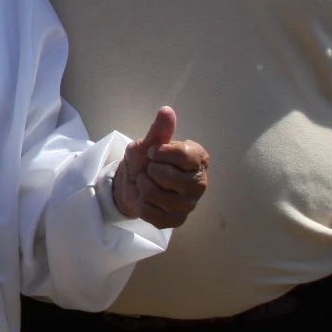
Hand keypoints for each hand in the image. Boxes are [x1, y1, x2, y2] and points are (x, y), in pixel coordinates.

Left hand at [113, 107, 208, 228]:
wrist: (132, 182)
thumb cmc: (146, 159)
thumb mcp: (149, 142)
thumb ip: (160, 130)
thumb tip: (167, 111)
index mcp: (199, 159)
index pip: (184, 155)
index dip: (161, 153)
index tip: (153, 152)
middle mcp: (200, 182)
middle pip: (169, 178)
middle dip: (151, 171)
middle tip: (150, 169)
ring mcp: (190, 204)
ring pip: (159, 196)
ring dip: (144, 186)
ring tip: (146, 182)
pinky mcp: (177, 221)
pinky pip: (153, 214)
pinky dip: (142, 205)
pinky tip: (146, 199)